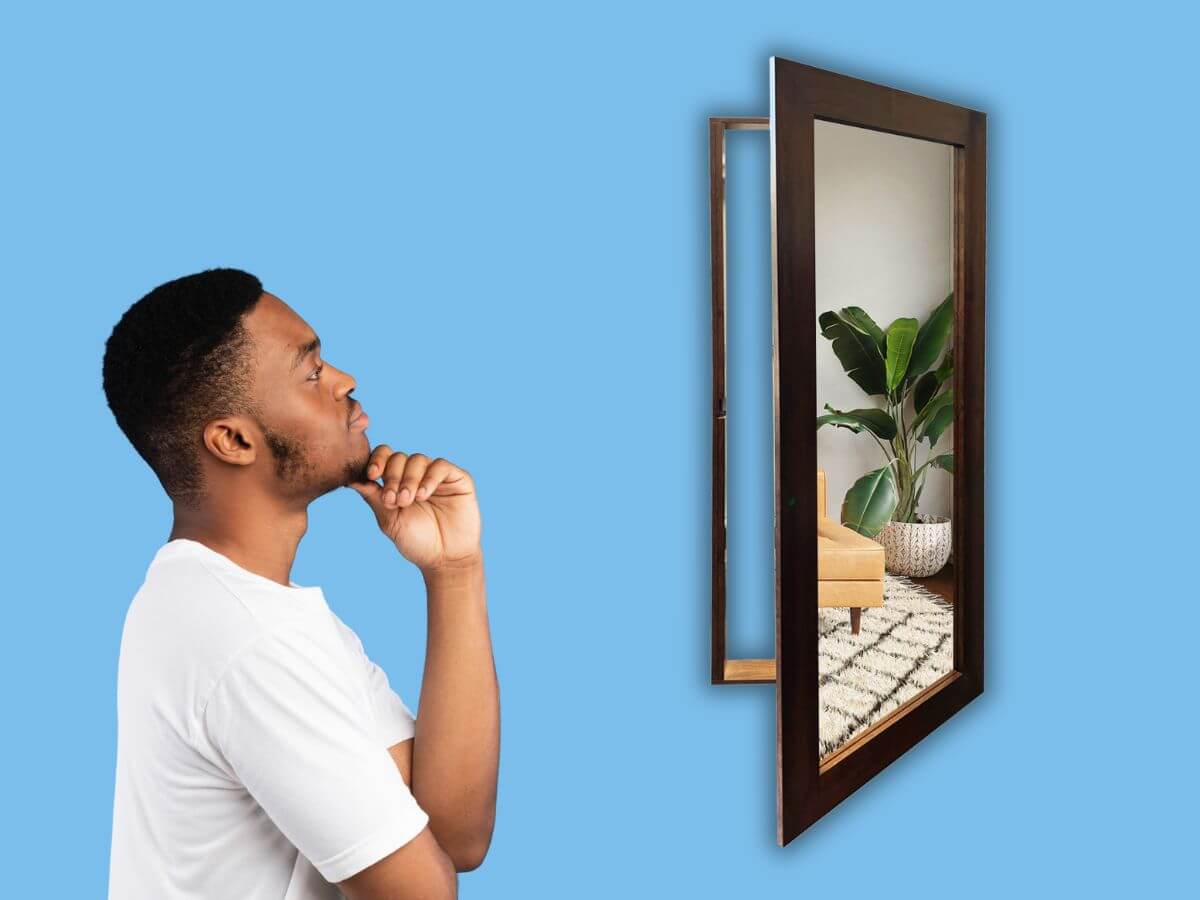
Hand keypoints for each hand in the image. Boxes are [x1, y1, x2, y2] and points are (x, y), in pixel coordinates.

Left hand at [347, 446, 481, 573]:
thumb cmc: (416, 541)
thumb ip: (373, 497)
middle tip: (394, 501)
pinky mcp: (457, 479)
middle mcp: (416, 475)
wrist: (444, 559)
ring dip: (409, 479)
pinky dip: (429, 478)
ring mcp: (437, 476)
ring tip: (407, 501)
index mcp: (397, 481)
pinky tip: (423, 495)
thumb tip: (350, 479)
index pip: (384, 457)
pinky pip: (441, 466)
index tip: (372, 475)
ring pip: (418, 459)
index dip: (377, 460)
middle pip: (399, 457)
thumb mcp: (389, 520)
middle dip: (392, 477)